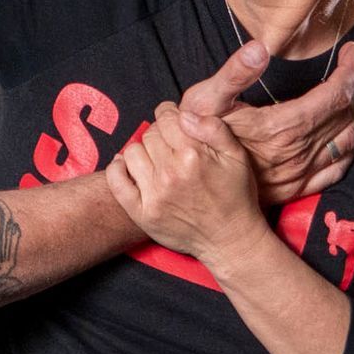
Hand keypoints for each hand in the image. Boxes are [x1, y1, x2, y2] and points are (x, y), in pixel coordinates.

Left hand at [106, 102, 264, 261]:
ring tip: (157, 160)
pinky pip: (116, 180)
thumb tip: (185, 114)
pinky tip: (129, 168)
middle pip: (150, 134)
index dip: (170, 115)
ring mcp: (154, 194)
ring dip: (142, 151)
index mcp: (193, 155)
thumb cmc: (236, 197)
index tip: (174, 121)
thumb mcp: (237, 156)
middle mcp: (170, 173)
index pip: (167, 118)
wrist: (230, 239)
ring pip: (131, 152)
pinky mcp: (142, 213)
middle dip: (160, 134)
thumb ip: (213, 128)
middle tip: (171, 145)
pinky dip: (117, 169)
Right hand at [176, 40, 353, 203]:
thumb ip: (234, 73)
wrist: (191, 188)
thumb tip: (260, 48)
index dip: (350, 70)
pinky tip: (347, 133)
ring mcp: (301, 174)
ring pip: (348, 140)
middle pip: (346, 115)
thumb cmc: (195, 140)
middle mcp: (298, 152)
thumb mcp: (204, 101)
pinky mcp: (298, 189)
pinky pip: (338, 167)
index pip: (334, 95)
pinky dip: (350, 145)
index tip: (353, 51)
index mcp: (282, 127)